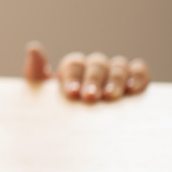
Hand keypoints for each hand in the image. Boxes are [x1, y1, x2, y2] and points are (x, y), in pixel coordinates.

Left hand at [23, 41, 149, 101]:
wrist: (73, 124)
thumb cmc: (56, 105)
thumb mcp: (41, 91)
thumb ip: (36, 71)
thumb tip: (33, 47)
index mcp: (72, 67)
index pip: (74, 64)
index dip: (73, 77)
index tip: (71, 93)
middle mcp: (93, 66)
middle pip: (96, 65)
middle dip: (93, 81)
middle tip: (90, 97)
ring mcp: (114, 71)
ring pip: (117, 66)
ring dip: (115, 80)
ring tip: (111, 96)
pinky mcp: (133, 78)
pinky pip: (138, 71)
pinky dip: (138, 76)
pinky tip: (133, 89)